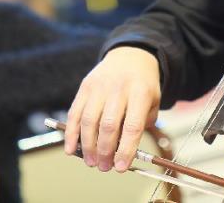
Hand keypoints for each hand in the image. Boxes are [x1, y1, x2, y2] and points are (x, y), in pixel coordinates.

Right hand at [64, 47, 160, 172]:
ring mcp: (99, 86)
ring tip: (91, 162)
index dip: (125, 149)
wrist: (130, 56)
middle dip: (104, 151)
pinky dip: (70, 133)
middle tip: (104, 167)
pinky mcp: (85, 87)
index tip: (121, 167)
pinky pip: (74, 113)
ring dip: (88, 145)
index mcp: (140, 92)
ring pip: (88, 120)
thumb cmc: (142, 85)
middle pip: (108, 125)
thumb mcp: (153, 101)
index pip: (132, 125)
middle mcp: (118, 88)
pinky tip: (71, 149)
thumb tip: (123, 152)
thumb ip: (142, 124)